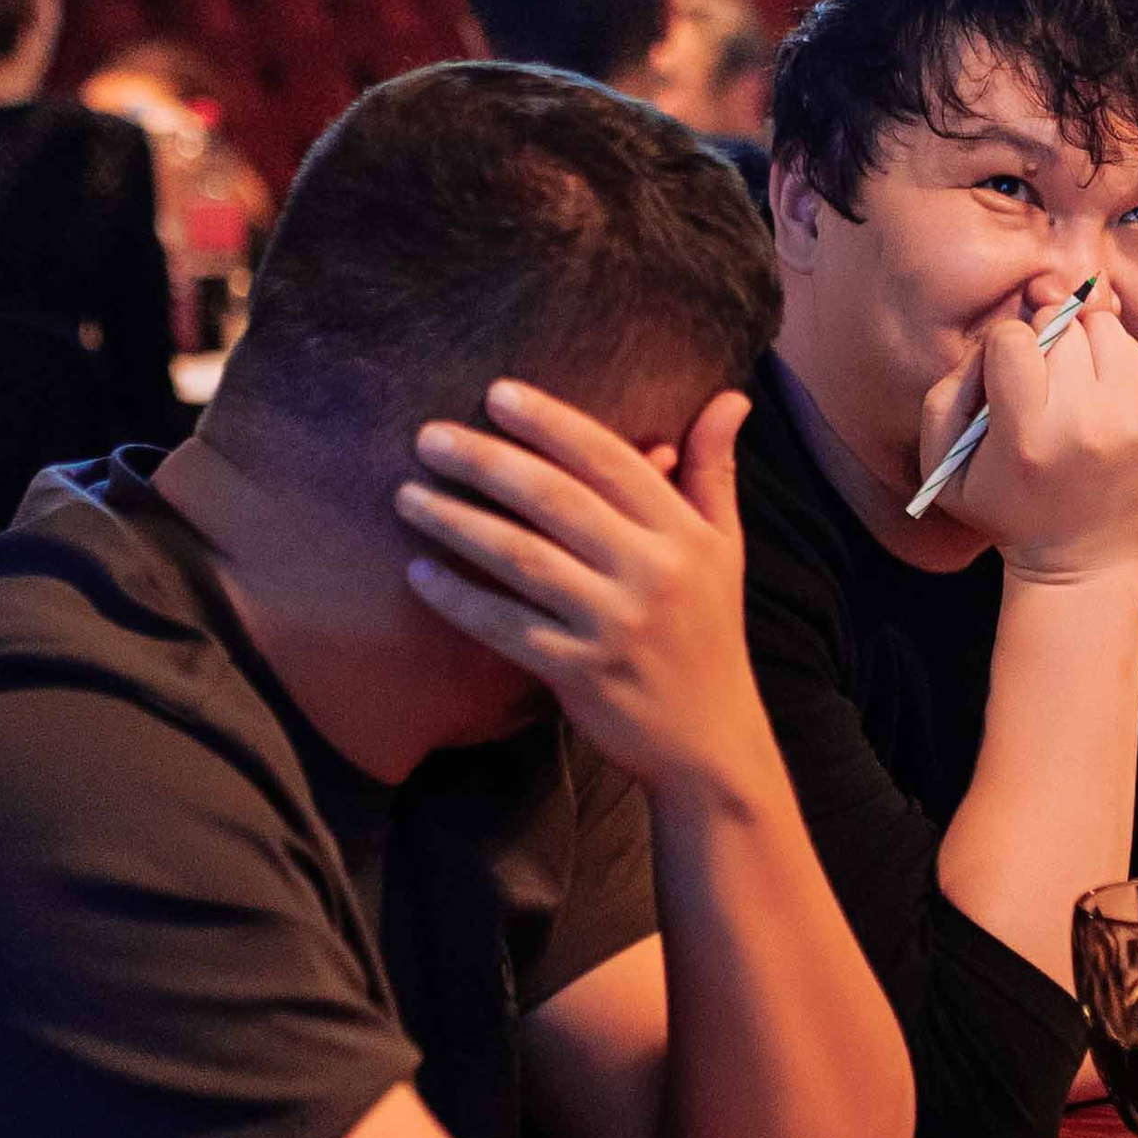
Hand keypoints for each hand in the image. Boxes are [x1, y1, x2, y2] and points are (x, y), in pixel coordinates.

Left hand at [394, 378, 771, 800]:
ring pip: (522, 558)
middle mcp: (651, 572)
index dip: (551, 423)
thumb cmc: (709, 633)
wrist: (709, 743)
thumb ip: (715, 470)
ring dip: (457, 522)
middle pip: (556, 500)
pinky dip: (459, 600)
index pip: (610, 460)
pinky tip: (418, 575)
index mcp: (682, 533)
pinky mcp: (581, 672)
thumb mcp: (724, 548)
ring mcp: (614, 624)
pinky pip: (505, 627)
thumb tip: (729, 398)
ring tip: (408, 495)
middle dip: (487, 461)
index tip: (496, 394)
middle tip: (429, 437)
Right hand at [923, 299, 1137, 584]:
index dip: (1002, 349)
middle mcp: (1086, 423)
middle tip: (1041, 384)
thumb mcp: (946, 470)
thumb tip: (994, 340)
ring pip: (1100, 326)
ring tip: (1071, 385)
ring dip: (1080, 343)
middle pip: (1059, 326)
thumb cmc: (1008, 510)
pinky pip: (1132, 348)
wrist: (1086, 559)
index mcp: (1028, 438)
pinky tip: (1098, 395)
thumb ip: (948, 395)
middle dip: (1044, 344)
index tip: (1007, 379)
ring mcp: (1132, 416)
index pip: (1013, 339)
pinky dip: (1111, 359)